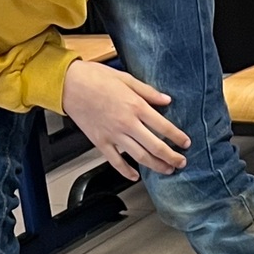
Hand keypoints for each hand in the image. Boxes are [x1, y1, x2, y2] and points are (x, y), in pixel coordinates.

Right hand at [61, 60, 190, 180]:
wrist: (68, 84)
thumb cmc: (94, 77)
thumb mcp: (126, 78)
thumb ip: (148, 92)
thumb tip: (166, 100)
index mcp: (135, 106)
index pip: (164, 126)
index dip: (178, 137)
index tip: (186, 143)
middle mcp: (127, 123)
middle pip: (156, 147)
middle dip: (172, 157)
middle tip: (181, 162)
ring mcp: (113, 135)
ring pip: (140, 157)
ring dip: (157, 166)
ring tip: (167, 170)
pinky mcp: (101, 142)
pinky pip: (116, 162)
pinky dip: (127, 172)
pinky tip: (136, 176)